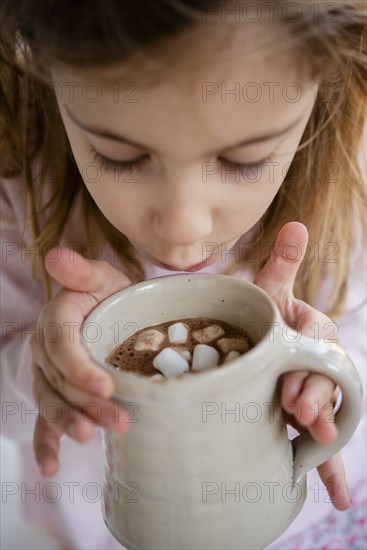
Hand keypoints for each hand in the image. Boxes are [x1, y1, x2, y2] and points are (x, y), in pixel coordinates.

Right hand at [30, 248, 132, 476]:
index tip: (106, 386)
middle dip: (86, 404)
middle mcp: (46, 350)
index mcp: (57, 320)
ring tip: (92, 437)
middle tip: (116, 420)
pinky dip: (46, 444)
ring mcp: (47, 374)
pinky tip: (51, 468)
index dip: (80, 369)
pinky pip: (44, 420)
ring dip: (71, 423)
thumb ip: (81, 271)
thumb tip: (56, 256)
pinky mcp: (53, 392)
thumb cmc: (108, 294)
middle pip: (60, 381)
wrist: (106, 309)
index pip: (62, 347)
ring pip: (53, 402)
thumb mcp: (101, 277)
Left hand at [254, 222, 349, 510]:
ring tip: (320, 455)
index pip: (321, 350)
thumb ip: (284, 264)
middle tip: (298, 414)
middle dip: (315, 400)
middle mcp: (319, 365)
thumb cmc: (266, 314)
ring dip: (326, 435)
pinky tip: (336, 499)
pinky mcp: (305, 417)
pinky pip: (321, 446)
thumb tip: (297, 224)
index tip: (291, 391)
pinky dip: (330, 470)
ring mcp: (313, 393)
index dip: (310, 370)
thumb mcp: (273, 290)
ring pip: (326, 414)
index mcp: (315, 335)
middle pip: (326, 384)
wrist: (261, 336)